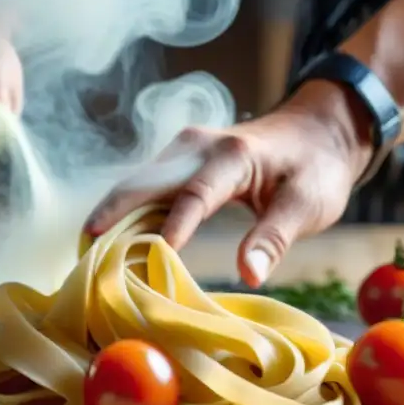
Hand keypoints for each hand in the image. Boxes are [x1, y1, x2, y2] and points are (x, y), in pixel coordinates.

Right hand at [85, 80, 374, 287]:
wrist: (321, 129)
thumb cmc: (317, 168)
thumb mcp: (308, 205)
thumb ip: (275, 238)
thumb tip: (248, 275)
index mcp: (233, 155)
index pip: (196, 194)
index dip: (173, 227)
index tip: (152, 256)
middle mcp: (198, 145)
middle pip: (143, 180)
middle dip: (110, 214)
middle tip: (82, 254)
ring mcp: (184, 148)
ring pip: (138, 182)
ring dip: (111, 214)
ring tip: (85, 253)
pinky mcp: (180, 158)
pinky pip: (146, 185)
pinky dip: (126, 211)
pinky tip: (110, 239)